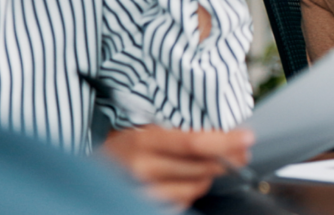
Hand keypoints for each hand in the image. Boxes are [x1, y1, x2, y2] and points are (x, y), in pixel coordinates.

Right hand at [101, 126, 253, 207]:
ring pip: (196, 186)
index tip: (247, 138)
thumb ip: (177, 129)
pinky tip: (187, 179)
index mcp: (143, 140)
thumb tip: (220, 131)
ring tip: (210, 165)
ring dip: (208, 176)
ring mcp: (142, 192)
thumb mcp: (144, 126)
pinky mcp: (145, 206)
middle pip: (201, 167)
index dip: (225, 141)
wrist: (86, 169)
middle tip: (241, 152)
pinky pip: (183, 202)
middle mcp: (142, 168)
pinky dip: (191, 190)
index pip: (194, 143)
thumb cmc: (123, 142)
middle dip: (227, 160)